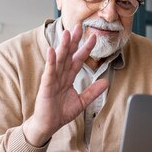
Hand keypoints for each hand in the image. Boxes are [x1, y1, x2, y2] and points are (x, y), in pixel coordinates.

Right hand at [22, 24, 108, 146]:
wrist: (48, 126)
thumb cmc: (60, 113)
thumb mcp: (81, 102)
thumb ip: (92, 92)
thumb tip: (106, 82)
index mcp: (68, 77)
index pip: (78, 59)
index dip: (85, 48)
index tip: (93, 37)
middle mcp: (60, 75)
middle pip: (68, 55)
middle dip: (74, 41)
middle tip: (80, 26)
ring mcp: (52, 79)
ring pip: (59, 60)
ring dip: (63, 46)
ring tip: (67, 33)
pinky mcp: (46, 86)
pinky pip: (49, 72)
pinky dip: (51, 61)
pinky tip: (52, 50)